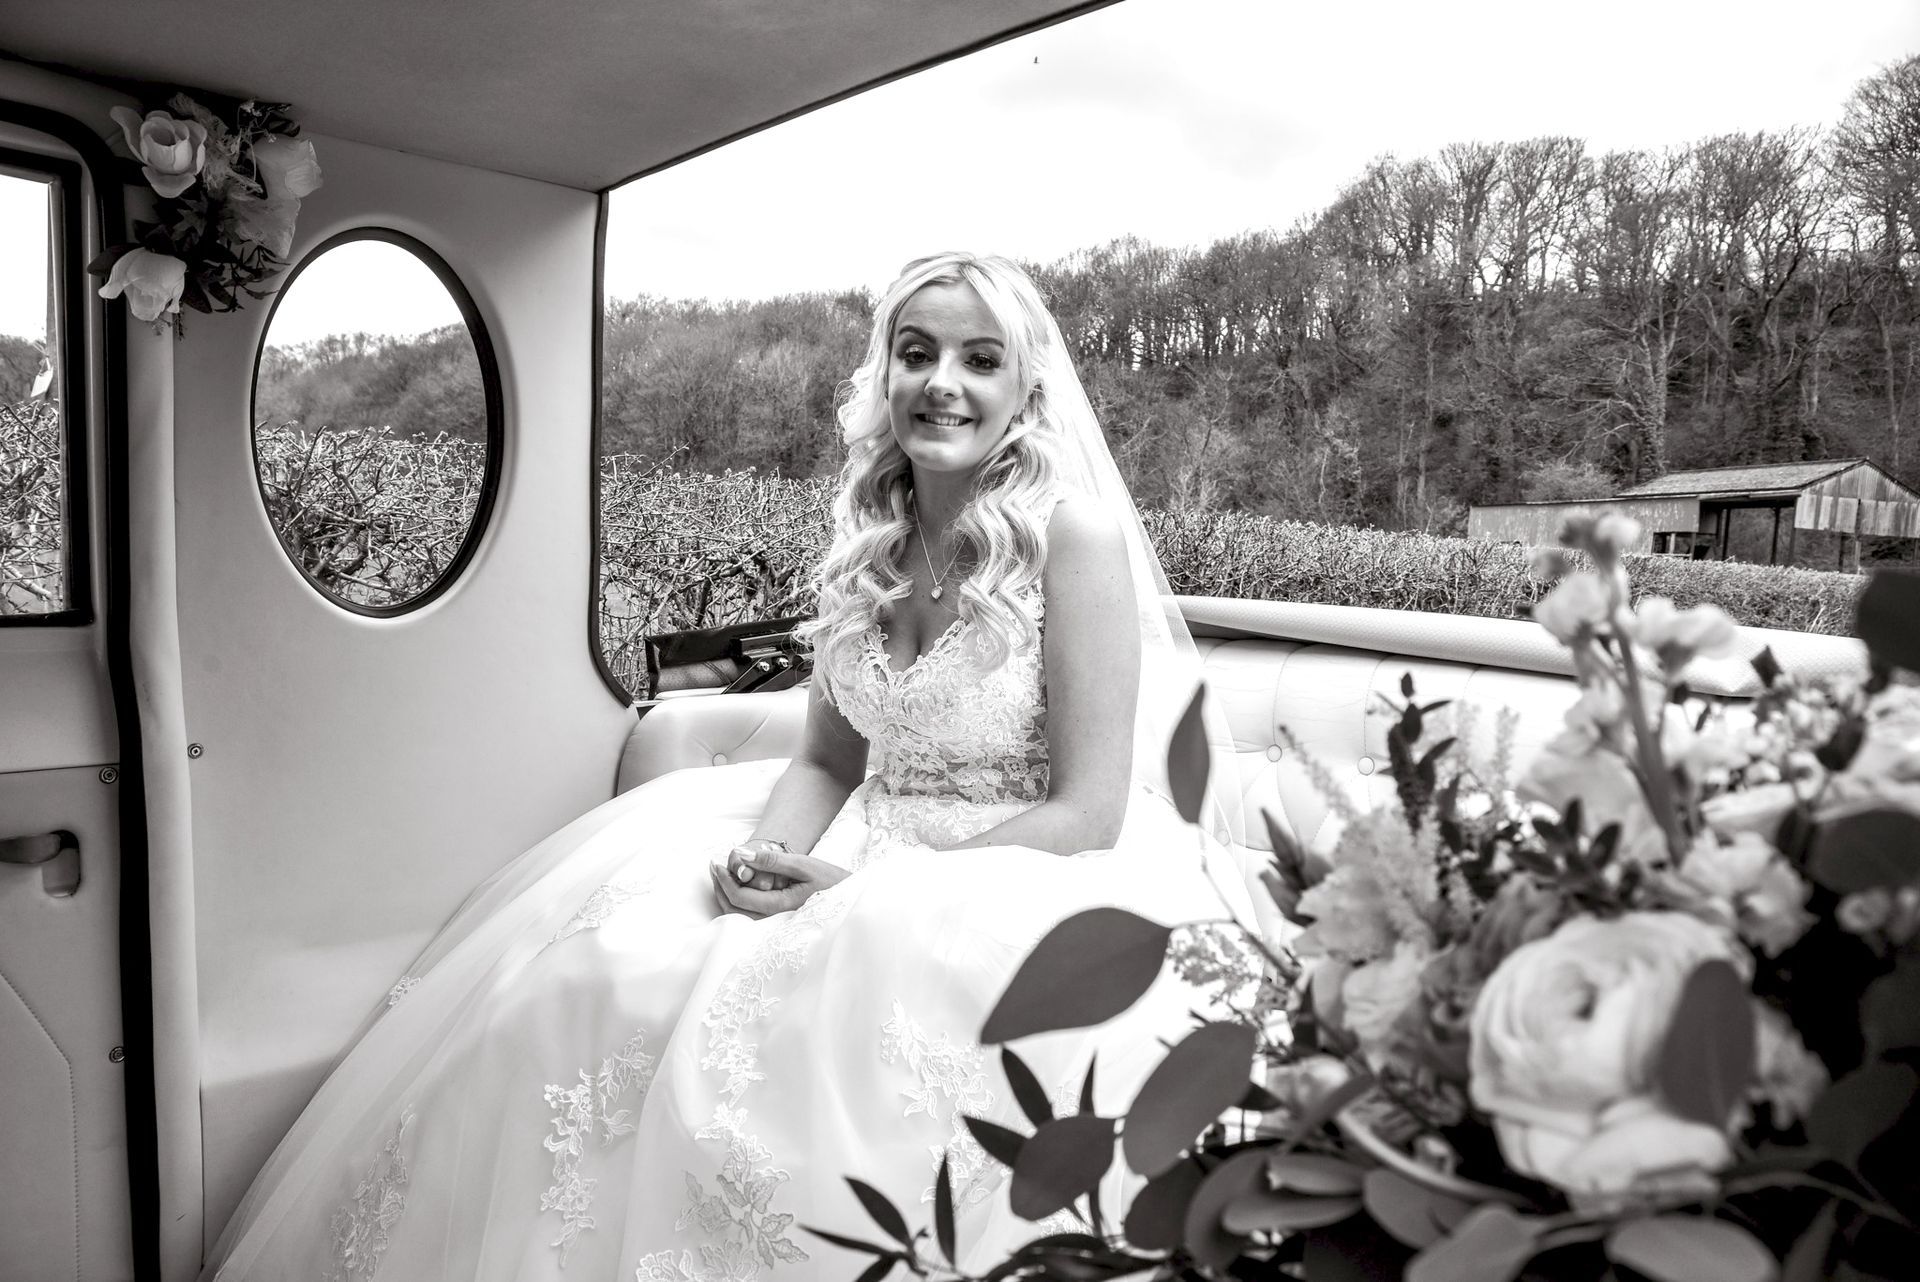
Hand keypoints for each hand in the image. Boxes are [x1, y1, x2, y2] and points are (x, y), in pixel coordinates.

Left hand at [708, 847, 849, 918]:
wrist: (852, 901)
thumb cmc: (832, 881)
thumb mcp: (804, 864)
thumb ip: (772, 860)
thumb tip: (741, 854)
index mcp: (780, 907)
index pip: (740, 896)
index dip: (724, 880)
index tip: (717, 862)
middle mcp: (775, 921)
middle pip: (734, 910)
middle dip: (719, 888)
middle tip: (713, 867)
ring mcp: (776, 925)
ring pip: (739, 917)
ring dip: (725, 896)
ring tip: (721, 875)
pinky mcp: (778, 924)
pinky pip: (750, 917)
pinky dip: (737, 903)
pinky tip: (738, 886)